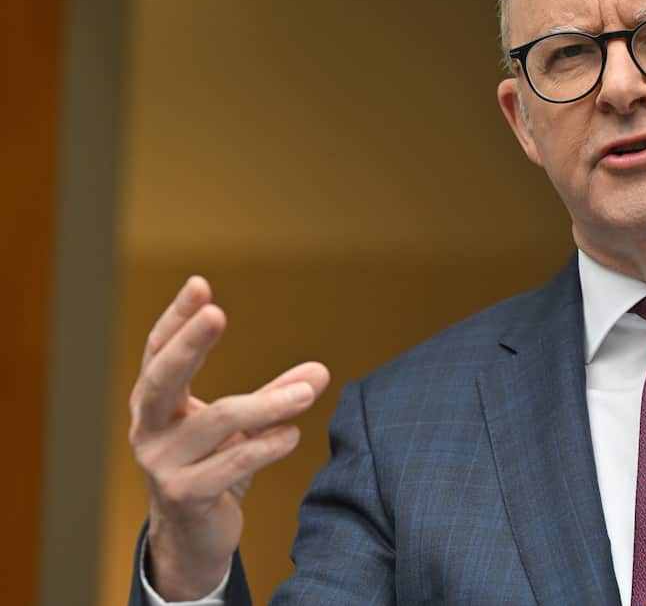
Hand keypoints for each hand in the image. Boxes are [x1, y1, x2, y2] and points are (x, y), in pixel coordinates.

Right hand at [129, 276, 330, 599]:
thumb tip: (321, 371)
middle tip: (218, 314)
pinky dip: (268, 445)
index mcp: (155, 403)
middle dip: (190, 345)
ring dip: (268, 403)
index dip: (177, 318)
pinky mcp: (185, 495)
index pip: (159, 351)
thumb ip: (276, 396)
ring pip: (217, 421)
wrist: (194, 536)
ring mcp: (162, 464)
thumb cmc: (215, 467)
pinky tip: (293, 434)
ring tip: (307, 392)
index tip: (199, 284)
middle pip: (162, 379)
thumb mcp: (244, 425)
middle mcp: (149, 429)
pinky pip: (232, 462)